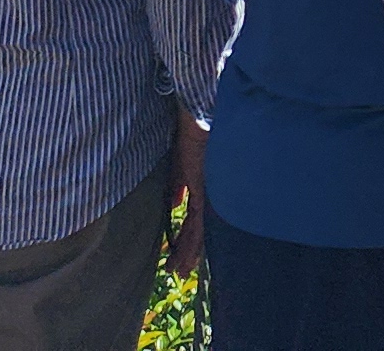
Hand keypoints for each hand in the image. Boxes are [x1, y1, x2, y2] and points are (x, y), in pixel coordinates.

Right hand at [165, 107, 207, 276]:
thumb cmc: (188, 131)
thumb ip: (177, 185)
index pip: (194, 217)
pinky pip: (200, 222)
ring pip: (202, 229)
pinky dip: (193, 241)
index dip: (187, 236)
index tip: (177, 253)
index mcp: (202, 184)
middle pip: (200, 227)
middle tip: (181, 270)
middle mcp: (209, 190)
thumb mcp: (179, 163)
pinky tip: (187, 256)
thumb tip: (172, 205)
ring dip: (189, 250)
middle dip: (189, 249)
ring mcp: (210, 190)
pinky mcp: (206, 189)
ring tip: (181, 270)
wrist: (199, 112)